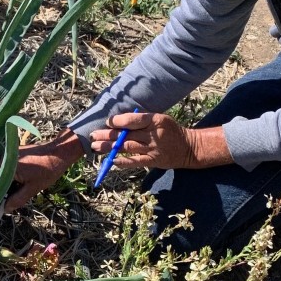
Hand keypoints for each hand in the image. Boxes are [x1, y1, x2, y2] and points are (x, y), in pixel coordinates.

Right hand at [4, 130, 84, 210]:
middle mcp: (6, 159)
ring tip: (25, 185)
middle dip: (7, 189)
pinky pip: (11, 166)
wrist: (60, 152)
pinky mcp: (17, 152)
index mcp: (8, 167)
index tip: (5, 205)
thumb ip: (17, 199)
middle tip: (18, 196)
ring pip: (6, 173)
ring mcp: (11, 154)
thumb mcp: (33, 188)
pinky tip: (27, 177)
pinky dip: (16, 173)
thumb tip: (5, 209)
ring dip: (12, 181)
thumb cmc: (48, 170)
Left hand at [91, 112, 230, 169]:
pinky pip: (135, 161)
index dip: (118, 121)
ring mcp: (153, 149)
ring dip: (109, 147)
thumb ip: (142, 120)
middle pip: (126, 134)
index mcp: (155, 120)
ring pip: (127, 147)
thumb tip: (118, 120)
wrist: (188, 148)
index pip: (133, 119)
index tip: (107, 122)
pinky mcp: (153, 161)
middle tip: (92, 136)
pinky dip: (123, 161)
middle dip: (107, 135)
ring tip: (95, 147)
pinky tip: (111, 161)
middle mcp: (153, 134)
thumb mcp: (160, 119)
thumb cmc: (171, 130)